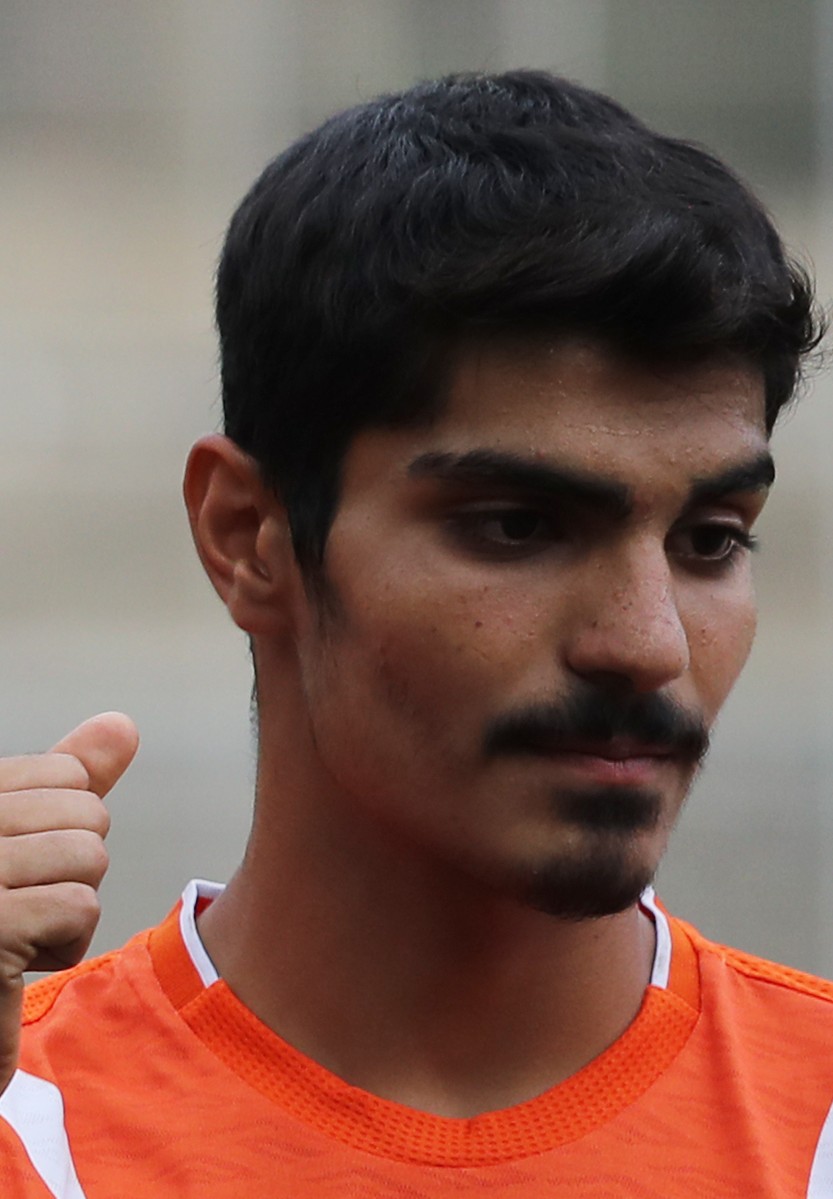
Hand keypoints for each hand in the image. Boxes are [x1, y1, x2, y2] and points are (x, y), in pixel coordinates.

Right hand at [0, 712, 137, 1094]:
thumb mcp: (25, 837)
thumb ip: (68, 782)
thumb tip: (125, 725)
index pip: (66, 772)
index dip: (60, 826)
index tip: (13, 869)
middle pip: (87, 813)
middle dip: (70, 869)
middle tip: (13, 907)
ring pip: (89, 856)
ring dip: (66, 907)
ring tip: (12, 933)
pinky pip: (80, 906)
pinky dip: (63, 943)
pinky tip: (14, 965)